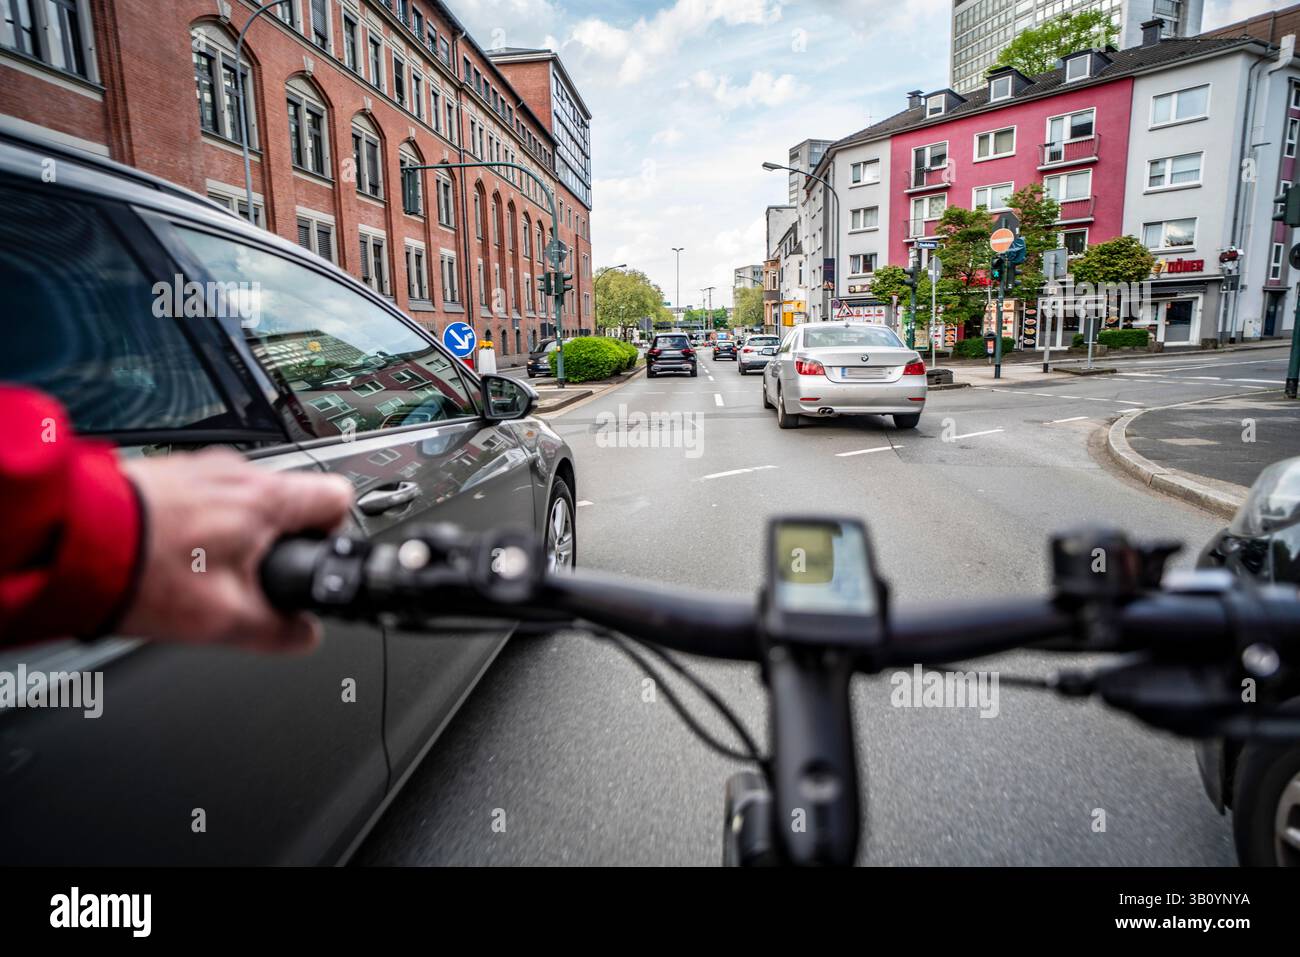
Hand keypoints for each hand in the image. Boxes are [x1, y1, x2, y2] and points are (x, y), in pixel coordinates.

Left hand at [119, 449, 353, 652]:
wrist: (67, 542)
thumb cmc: (141, 572)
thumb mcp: (225, 620)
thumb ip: (280, 631)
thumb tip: (304, 635)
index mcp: (265, 499)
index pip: (339, 499)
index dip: (333, 537)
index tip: (310, 562)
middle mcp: (236, 472)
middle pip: (289, 504)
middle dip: (276, 544)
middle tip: (247, 580)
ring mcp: (199, 467)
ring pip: (244, 502)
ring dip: (235, 535)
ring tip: (200, 572)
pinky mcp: (167, 473)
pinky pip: (205, 497)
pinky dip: (199, 525)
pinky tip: (172, 557)